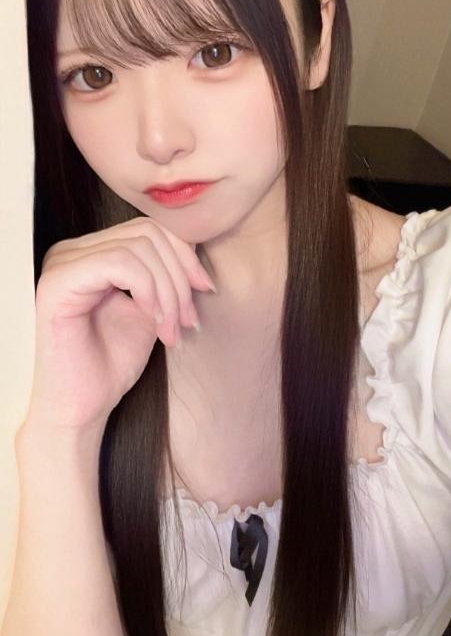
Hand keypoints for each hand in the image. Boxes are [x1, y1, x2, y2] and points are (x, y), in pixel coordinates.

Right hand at [23, 217, 214, 433]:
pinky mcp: (59, 282)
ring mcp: (63, 263)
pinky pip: (120, 264)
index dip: (185, 255)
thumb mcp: (151, 309)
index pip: (150, 228)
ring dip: (169, 292)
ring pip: (139, 248)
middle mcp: (72, 251)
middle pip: (148, 233)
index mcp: (91, 252)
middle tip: (190, 320)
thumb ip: (166, 277)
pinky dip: (149, 291)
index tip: (207, 290)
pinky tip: (154, 321)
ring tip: (173, 330)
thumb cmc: (112, 363)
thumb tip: (198, 256)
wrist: (83, 406)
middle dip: (180, 276)